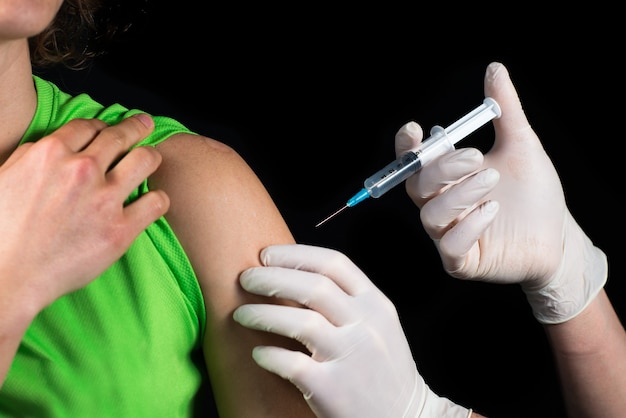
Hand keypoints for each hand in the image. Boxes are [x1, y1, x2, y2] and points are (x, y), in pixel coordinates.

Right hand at [0, 114, 168, 311]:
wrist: (7, 277)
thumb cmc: (2, 232)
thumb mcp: (4, 178)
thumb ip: (30, 157)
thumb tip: (49, 147)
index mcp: (50, 153)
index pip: (90, 126)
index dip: (103, 126)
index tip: (111, 129)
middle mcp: (81, 170)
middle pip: (121, 136)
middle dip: (136, 127)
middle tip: (145, 124)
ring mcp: (104, 199)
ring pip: (147, 159)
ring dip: (151, 157)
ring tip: (151, 160)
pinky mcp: (121, 229)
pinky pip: (157, 202)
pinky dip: (158, 199)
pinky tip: (153, 202)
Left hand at [233, 244, 470, 417]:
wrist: (406, 417)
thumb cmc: (384, 368)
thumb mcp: (378, 325)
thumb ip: (348, 300)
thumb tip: (296, 274)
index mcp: (376, 305)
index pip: (334, 264)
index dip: (295, 255)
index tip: (266, 255)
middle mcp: (366, 326)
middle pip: (313, 287)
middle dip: (271, 278)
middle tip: (245, 278)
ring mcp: (351, 357)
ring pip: (299, 322)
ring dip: (262, 314)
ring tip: (240, 313)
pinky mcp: (334, 389)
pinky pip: (292, 364)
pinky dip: (270, 355)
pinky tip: (257, 353)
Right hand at [395, 62, 605, 322]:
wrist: (559, 235)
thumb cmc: (535, 193)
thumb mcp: (522, 146)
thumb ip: (505, 111)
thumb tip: (495, 70)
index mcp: (448, 178)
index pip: (414, 163)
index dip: (407, 148)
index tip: (415, 130)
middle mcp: (441, 205)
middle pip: (418, 186)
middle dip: (442, 168)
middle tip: (475, 156)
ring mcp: (449, 234)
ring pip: (431, 215)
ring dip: (458, 195)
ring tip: (492, 180)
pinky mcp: (463, 261)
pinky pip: (450, 247)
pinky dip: (467, 228)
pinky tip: (492, 212)